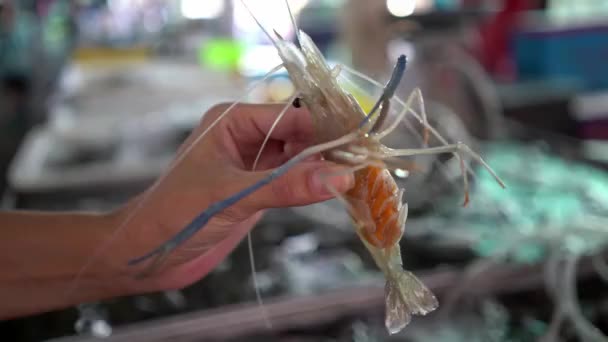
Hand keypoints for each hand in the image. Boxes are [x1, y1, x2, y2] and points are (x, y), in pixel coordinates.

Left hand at [113, 102, 354, 291]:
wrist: (146, 254)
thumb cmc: (175, 214)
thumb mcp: (232, 196)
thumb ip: (286, 186)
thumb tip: (340, 177)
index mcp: (234, 121)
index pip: (293, 116)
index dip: (328, 129)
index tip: (363, 143)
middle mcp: (246, 137)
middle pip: (301, 136)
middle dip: (331, 150)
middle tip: (368, 165)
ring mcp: (253, 165)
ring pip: (300, 159)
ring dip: (326, 170)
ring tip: (361, 179)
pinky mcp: (257, 190)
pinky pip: (293, 182)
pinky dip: (314, 187)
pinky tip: (337, 193)